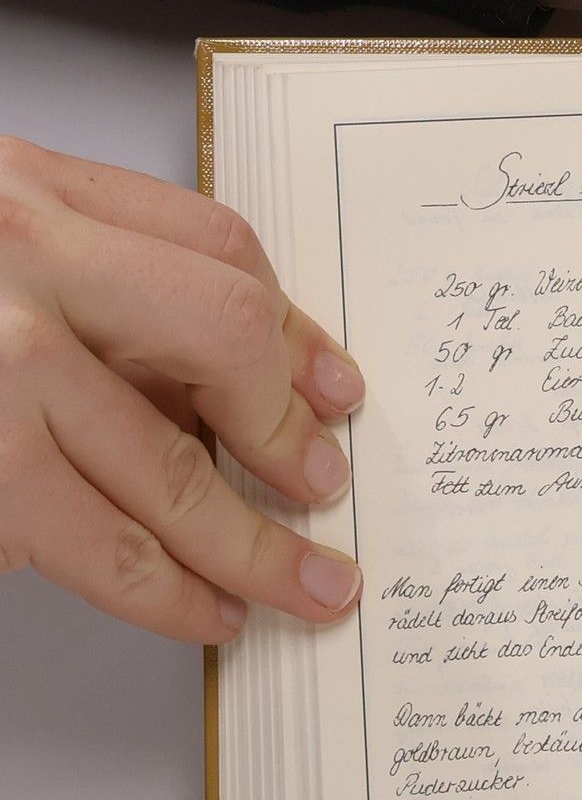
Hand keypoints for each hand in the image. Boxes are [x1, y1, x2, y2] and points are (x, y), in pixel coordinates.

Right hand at [0, 137, 364, 641]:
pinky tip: (202, 609)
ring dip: (254, 542)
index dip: (291, 329)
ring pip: (170, 466)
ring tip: (302, 588)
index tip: (332, 389)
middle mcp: (12, 261)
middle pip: (221, 341)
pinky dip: (163, 589)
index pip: (214, 248)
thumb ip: (81, 271)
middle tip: (324, 491)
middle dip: (287, 431)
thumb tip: (232, 377)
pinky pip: (93, 544)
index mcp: (21, 190)